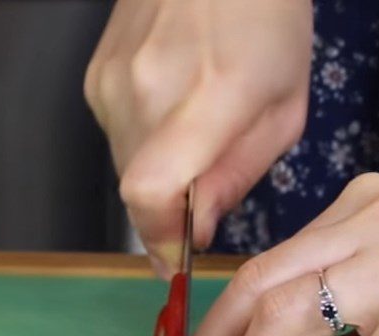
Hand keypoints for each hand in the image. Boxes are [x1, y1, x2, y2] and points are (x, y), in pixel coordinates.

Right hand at [84, 0, 311, 275]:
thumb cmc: (273, 29)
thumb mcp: (283, 114)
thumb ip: (237, 177)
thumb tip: (196, 230)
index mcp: (207, 99)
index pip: (150, 193)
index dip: (160, 239)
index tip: (179, 262)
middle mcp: (144, 90)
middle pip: (138, 192)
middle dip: (171, 215)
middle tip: (206, 204)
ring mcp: (111, 79)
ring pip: (126, 167)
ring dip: (161, 180)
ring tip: (200, 144)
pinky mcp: (96, 73)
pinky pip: (118, 137)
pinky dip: (147, 149)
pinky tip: (178, 119)